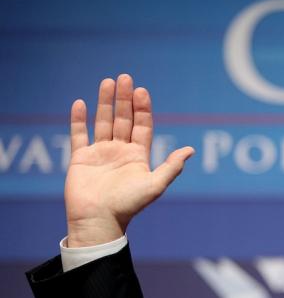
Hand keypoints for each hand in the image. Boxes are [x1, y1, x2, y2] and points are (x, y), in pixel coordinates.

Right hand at [65, 74, 193, 246]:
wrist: (100, 220)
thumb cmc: (129, 205)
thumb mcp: (155, 185)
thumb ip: (171, 167)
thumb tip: (190, 150)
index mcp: (138, 156)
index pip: (142, 126)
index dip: (142, 108)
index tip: (141, 91)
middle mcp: (120, 152)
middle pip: (123, 119)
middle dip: (124, 99)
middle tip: (125, 77)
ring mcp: (100, 153)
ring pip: (103, 122)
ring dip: (105, 102)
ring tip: (107, 82)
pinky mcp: (81, 158)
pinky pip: (79, 135)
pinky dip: (79, 119)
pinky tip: (81, 103)